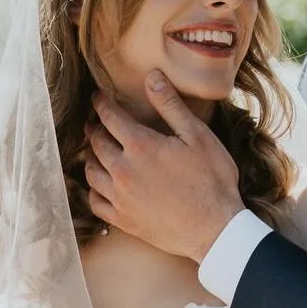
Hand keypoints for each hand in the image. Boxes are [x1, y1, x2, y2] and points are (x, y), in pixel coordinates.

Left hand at [85, 75, 243, 261]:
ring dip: (91, 157)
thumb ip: (170, 106)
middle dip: (95, 128)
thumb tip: (152, 77)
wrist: (215, 230)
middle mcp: (122, 170)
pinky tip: (99, 186)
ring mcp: (120, 197)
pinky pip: (95, 202)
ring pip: (91, 171)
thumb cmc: (212, 181)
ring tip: (96, 152)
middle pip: (97, 143)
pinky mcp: (123, 220)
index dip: (101, 104)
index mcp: (140, 145)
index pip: (109, 117)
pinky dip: (93, 190)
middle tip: (96, 123)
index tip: (97, 97)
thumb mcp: (197, 136)